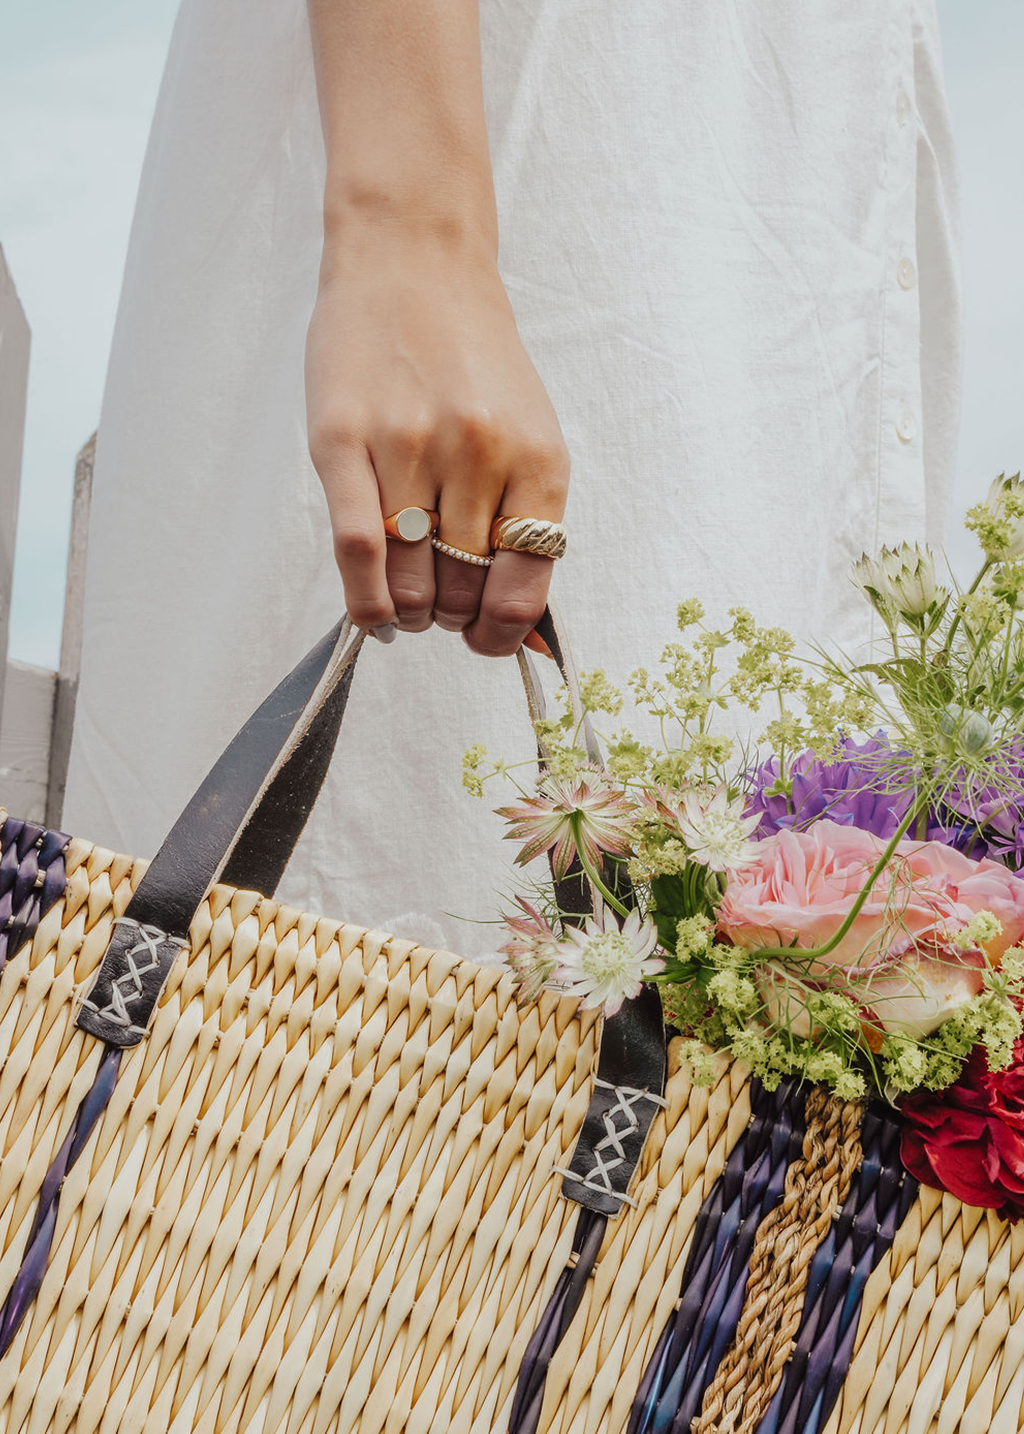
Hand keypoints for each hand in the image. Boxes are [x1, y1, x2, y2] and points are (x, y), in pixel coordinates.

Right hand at [305, 223, 569, 655]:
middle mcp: (479, 453)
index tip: (485, 640)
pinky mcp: (343, 440)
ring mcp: (409, 445)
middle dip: (452, 617)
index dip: (502, 634)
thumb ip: (525, 515)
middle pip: (463, 590)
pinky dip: (366, 602)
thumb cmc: (471, 356)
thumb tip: (519, 620)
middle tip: (440, 606)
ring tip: (407, 603)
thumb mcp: (527, 430)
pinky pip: (357, 550)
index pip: (525, 584)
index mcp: (536, 457)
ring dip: (411, 613)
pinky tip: (375, 614)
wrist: (412, 261)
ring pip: (410, 580)